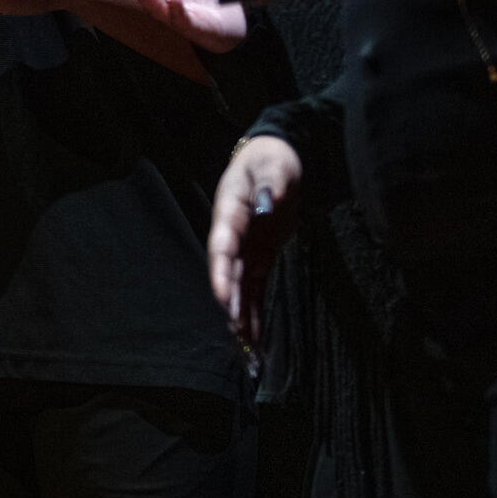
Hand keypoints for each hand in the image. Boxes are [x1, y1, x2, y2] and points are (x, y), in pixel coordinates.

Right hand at [209, 136, 301, 346]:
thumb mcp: (273, 166)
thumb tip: (266, 204)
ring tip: (246, 342)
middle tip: (237, 329)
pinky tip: (256, 330)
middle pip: (229, 271)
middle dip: (232, 300)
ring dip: (242, 310)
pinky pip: (256, 283)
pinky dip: (255, 305)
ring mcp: (246, 245)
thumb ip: (270, 184)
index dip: (221, 273)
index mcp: (229, 211)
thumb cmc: (272, 159)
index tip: (224, 297)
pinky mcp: (261, 252)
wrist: (276, 156)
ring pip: (241, 282)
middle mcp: (233, 233)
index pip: (222, 245)